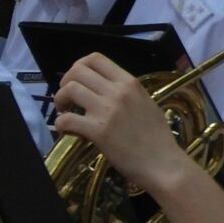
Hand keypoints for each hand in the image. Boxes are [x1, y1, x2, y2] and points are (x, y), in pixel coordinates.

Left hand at [53, 54, 189, 193]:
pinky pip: (66, 119)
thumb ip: (125, 93)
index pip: (95, 58)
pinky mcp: (97, 130)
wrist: (163, 164)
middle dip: (64, 83)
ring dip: (60, 101)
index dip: (78, 67)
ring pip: (69, 90)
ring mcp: (107, 110)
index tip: (76, 81)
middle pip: (77, 71)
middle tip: (67, 99)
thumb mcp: (145, 103)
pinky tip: (66, 130)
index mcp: (129, 83)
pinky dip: (60, 124)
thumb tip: (103, 88)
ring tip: (65, 112)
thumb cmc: (157, 137)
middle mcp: (117, 91)